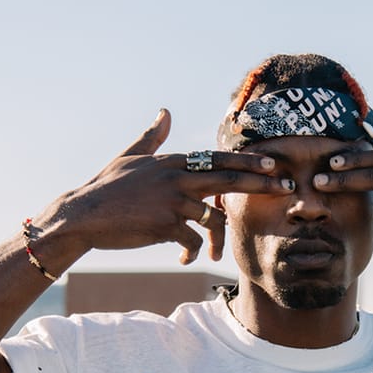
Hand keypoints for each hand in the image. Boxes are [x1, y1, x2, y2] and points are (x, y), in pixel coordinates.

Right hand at [53, 109, 291, 264]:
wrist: (84, 216)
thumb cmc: (108, 187)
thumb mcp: (131, 157)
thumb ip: (152, 136)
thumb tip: (165, 112)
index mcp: (173, 161)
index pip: (218, 158)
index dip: (248, 160)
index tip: (274, 163)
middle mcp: (177, 178)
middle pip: (229, 179)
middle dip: (262, 183)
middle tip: (287, 188)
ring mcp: (172, 202)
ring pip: (214, 217)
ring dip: (219, 237)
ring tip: (214, 251)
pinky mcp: (165, 226)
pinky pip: (195, 241)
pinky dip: (194, 252)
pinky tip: (185, 259)